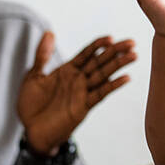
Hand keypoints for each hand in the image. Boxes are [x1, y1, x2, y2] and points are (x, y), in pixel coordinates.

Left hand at [17, 32, 136, 152]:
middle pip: (100, 61)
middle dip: (116, 52)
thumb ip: (42, 55)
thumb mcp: (34, 76)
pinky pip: (100, 94)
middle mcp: (78, 80)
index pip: (87, 54)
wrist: (31, 132)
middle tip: (132, 42)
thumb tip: (49, 32)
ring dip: (119, 65)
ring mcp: (82, 92)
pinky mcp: (84, 106)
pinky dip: (113, 85)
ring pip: (104, 75)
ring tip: (133, 55)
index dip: (98, 45)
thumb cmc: (31, 105)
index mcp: (67, 70)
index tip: (110, 37)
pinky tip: (125, 78)